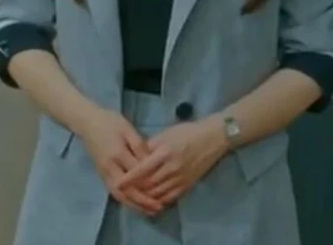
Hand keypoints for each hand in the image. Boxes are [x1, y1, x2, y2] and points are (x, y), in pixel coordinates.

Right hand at [78, 106, 163, 216]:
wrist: (88, 122)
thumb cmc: (110, 122)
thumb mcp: (127, 128)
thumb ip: (139, 145)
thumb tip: (151, 160)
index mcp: (118, 154)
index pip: (137, 173)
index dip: (150, 181)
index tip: (164, 187)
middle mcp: (110, 168)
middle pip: (128, 190)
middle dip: (143, 201)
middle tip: (159, 207)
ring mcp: (104, 174)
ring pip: (120, 196)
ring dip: (135, 205)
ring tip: (150, 211)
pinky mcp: (102, 176)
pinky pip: (114, 193)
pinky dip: (126, 201)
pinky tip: (135, 205)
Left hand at [114, 117, 228, 205]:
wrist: (213, 138)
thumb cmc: (188, 132)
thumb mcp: (167, 133)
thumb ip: (151, 145)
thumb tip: (136, 155)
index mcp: (165, 152)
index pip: (142, 170)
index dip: (129, 178)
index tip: (118, 182)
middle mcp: (172, 168)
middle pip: (148, 184)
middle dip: (135, 188)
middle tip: (124, 189)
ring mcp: (180, 178)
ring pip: (157, 193)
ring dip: (145, 196)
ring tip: (135, 194)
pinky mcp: (187, 185)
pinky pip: (169, 197)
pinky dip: (158, 200)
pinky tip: (151, 198)